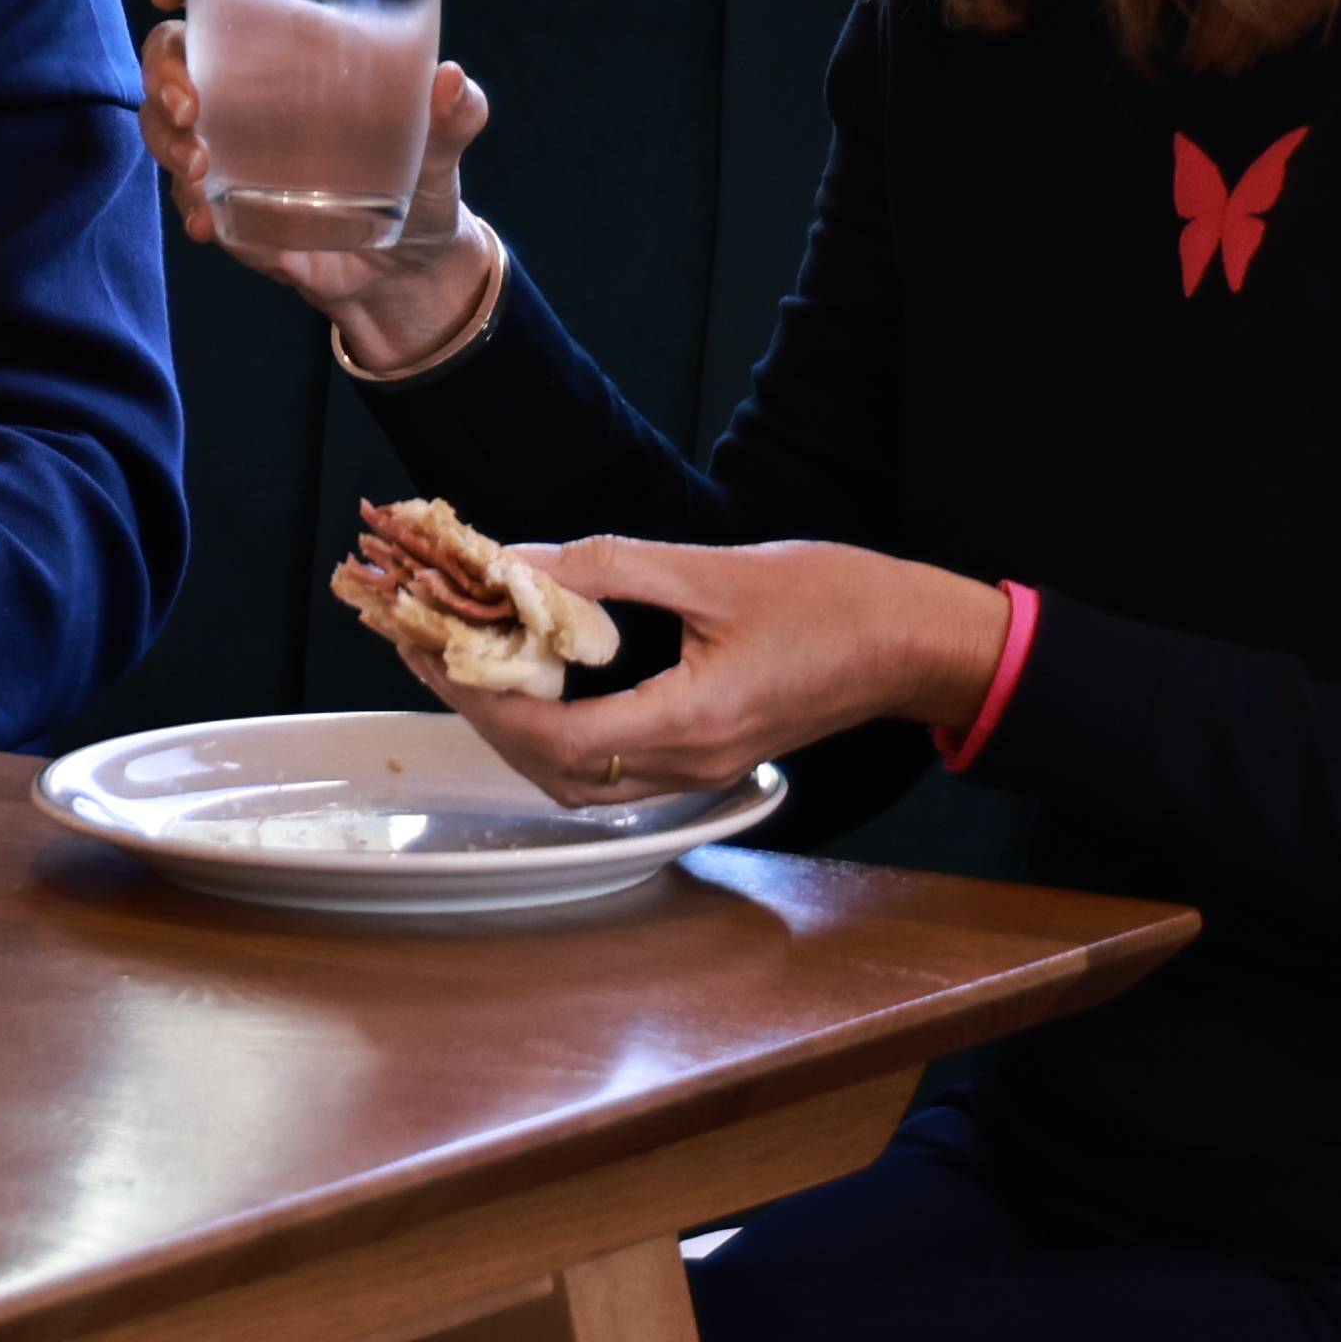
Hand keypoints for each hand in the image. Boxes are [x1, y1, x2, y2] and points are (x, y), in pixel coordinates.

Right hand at [137, 0, 500, 381]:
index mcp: (292, 47)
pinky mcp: (225, 201)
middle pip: (171, 54)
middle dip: (162, 73)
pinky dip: (187, 206)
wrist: (406, 264)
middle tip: (191, 108)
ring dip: (166, 139)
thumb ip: (455, 113)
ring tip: (200, 168)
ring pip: (162, 122)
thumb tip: (451, 82)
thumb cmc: (421, 175)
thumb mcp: (443, 142)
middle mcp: (247, 88)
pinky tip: (206, 223)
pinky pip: (185, 195)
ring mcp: (228, 144)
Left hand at [433, 536, 1009, 807]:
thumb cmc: (834, 601)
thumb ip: (609, 570)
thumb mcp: (713, 570)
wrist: (915, 643)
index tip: (431, 646)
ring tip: (465, 665)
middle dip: (479, 711)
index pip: (551, 736)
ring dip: (512, 728)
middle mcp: (687, 763)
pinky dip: (556, 734)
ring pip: (574, 777)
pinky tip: (533, 686)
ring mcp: (697, 769)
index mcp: (689, 722)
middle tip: (425, 650)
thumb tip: (519, 565)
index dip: (479, 696)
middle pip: (549, 765)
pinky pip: (608, 768)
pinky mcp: (705, 757)